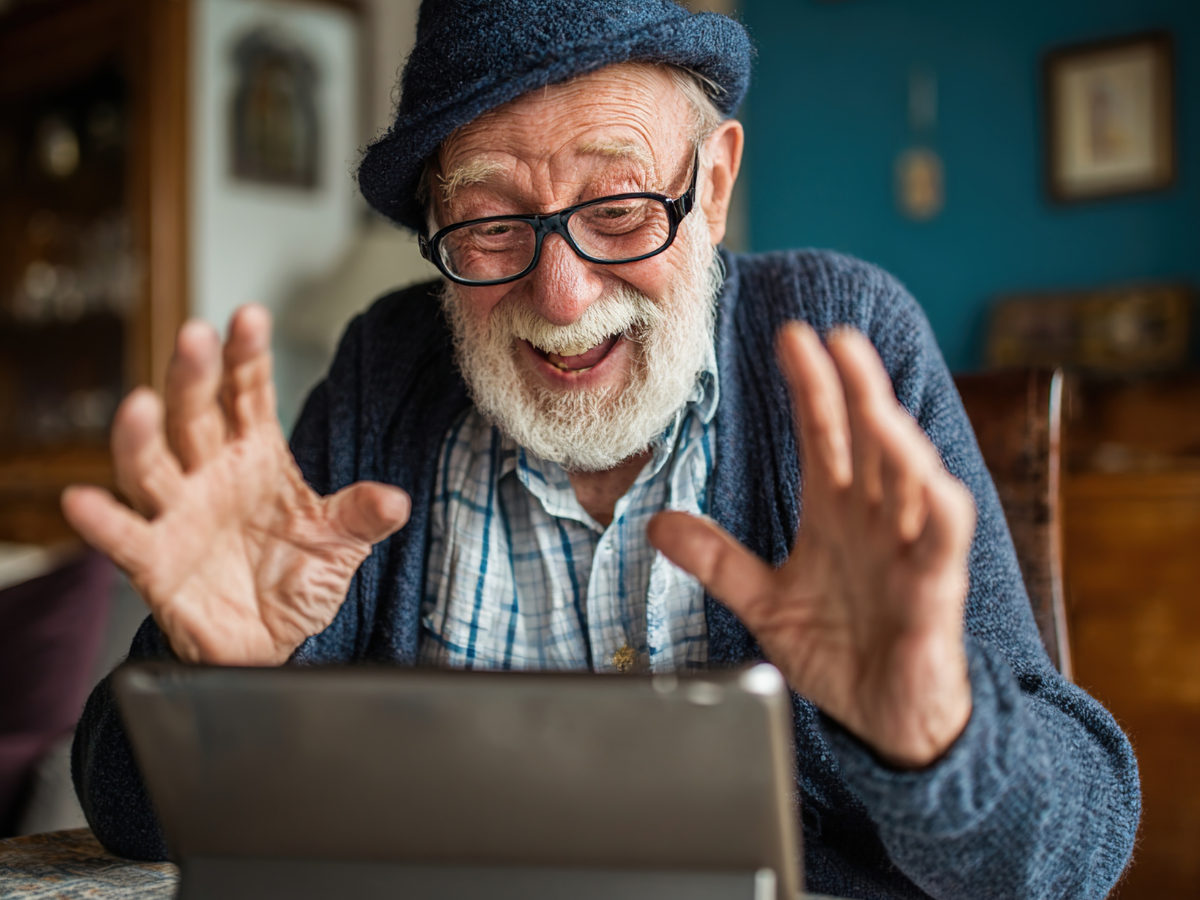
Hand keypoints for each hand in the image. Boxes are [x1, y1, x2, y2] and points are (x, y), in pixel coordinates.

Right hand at [62, 305, 410, 665]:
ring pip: (152, 464)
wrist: (270, 644)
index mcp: (256, 455)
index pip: (249, 394)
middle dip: (194, 375)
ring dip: (142, 435)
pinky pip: (125, 537)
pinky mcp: (153, 561)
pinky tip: (85, 502)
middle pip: (196, 414)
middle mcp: (211, 473)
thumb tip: (396, 500)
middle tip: (194, 336)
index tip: (250, 317)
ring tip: (140, 404)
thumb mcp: (341, 545)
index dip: (247, 356)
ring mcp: (179, 513)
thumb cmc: (296, 581)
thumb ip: (362, 517)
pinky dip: (103, 522)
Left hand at [648, 323, 974, 767]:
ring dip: (896, 440)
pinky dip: (942, 512)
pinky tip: (933, 485)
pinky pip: (944, 543)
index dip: (811, 386)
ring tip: (874, 406)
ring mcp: (909, 549)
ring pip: (912, 480)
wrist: (885, 719)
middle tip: (836, 338)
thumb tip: (654, 523)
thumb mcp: (764, 601)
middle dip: (856, 388)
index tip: (791, 338)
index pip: (825, 435)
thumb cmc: (839, 649)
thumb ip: (717, 560)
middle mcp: (876, 518)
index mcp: (837, 512)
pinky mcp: (935, 591)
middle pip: (870, 440)